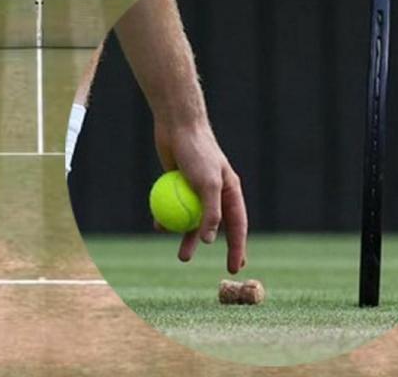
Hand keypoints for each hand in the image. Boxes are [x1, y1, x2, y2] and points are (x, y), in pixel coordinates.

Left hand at [153, 118, 247, 273]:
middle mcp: (216, 192)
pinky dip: (168, 218)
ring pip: (193, 220)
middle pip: (216, 227)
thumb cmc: (198, 154)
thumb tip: (210, 240)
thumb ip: (211, 213)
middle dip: (212, 247)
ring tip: (182, 257)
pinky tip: (159, 227)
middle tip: (214, 270)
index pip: (238, 225)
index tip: (235, 268)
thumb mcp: (207, 184)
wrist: (177, 127)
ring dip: (187, 237)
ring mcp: (196, 189)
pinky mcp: (178, 185)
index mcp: (231, 191)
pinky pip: (174, 208)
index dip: (238, 248)